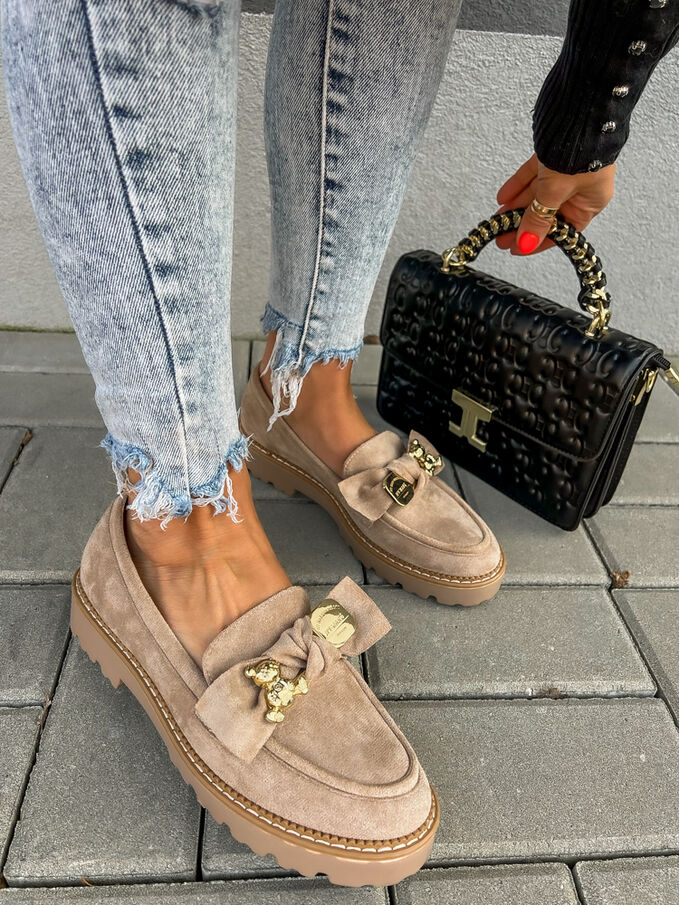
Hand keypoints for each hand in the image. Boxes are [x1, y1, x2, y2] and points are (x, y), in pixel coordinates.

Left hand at [493, 153, 615, 254]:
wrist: (582, 105)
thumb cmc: (581, 148)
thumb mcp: (556, 191)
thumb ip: (539, 218)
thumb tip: (526, 242)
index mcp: (591, 201)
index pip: (563, 231)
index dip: (538, 241)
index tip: (519, 248)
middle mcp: (580, 188)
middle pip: (547, 213)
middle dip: (522, 225)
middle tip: (501, 238)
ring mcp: (566, 171)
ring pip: (537, 195)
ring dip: (516, 207)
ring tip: (496, 220)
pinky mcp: (552, 156)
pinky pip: (533, 176)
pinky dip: (519, 185)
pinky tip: (503, 196)